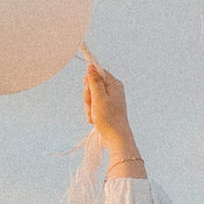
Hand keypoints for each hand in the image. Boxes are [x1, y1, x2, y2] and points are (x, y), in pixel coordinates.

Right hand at [82, 56, 145, 176]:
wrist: (115, 138)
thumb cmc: (109, 118)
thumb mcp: (99, 98)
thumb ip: (94, 81)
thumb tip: (91, 66)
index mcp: (114, 84)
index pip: (98, 72)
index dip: (89, 79)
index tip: (88, 89)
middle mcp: (113, 90)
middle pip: (93, 85)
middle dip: (88, 96)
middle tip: (92, 105)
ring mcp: (109, 100)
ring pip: (91, 97)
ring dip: (89, 106)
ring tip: (94, 115)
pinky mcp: (106, 108)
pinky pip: (93, 106)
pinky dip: (91, 113)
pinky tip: (94, 120)